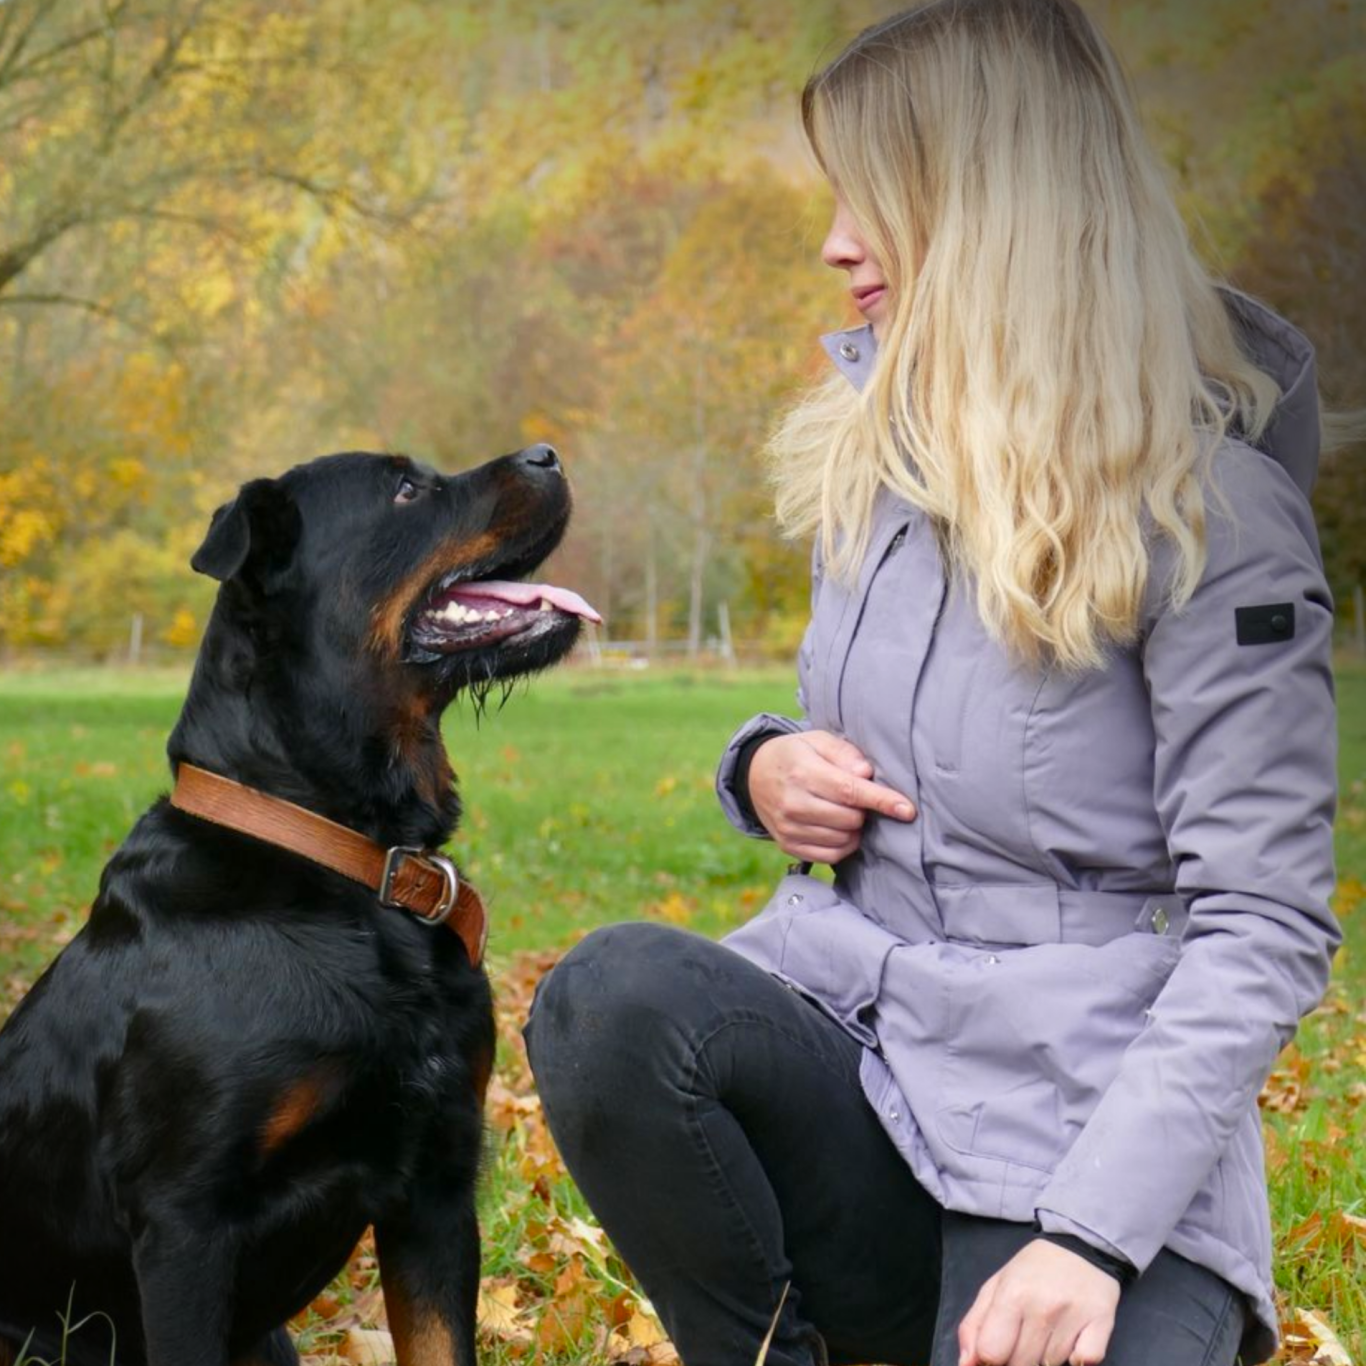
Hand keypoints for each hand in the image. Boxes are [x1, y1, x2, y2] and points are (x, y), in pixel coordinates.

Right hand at [747, 730, 915, 863]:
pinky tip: (839, 828)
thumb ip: (844, 753)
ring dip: (854, 828)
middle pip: (850, 819)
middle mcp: (794, 803)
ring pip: (843, 839)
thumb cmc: (795, 755)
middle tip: (855, 797)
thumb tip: (866, 773)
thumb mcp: (817, 740)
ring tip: (844, 810)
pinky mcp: (788, 845)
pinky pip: (830, 856)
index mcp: (803, 772)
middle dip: (863, 810)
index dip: (881, 801)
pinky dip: (843, 844)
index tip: (907, 810)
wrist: (753, 775)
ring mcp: (789, 828)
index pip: (849, 791)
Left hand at [958, 1241, 1119, 1365]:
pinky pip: (1084, 1362)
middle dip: (1017, 1358)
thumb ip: (974, 1325)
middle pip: (1021, 1365)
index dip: (990, 1358)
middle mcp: (1042, 1307)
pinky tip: (1073, 1338)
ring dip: (1045, 1357)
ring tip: (1047, 1331)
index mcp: (1011, 1294)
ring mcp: (1073, 1316)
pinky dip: (1077, 1358)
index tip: (998, 1348)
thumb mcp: (996, 1287)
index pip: (991, 1353)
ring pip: (1050, 1365)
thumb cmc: (1032, 1270)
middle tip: (1024, 1336)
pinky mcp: (1102, 1323)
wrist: (1079, 1245)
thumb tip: (966, 1364)